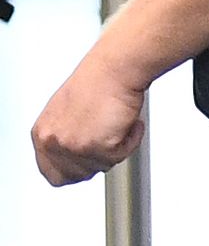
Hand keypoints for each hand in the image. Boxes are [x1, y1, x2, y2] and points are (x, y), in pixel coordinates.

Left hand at [30, 52, 146, 185]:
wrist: (114, 70)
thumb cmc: (97, 83)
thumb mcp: (66, 114)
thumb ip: (64, 137)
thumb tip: (74, 154)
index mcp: (42, 134)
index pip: (51, 172)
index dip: (73, 170)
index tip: (86, 163)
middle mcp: (53, 142)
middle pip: (77, 175)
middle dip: (97, 159)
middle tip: (106, 139)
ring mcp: (73, 146)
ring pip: (101, 166)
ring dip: (115, 147)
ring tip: (115, 123)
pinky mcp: (97, 147)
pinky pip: (121, 156)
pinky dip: (130, 140)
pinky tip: (127, 123)